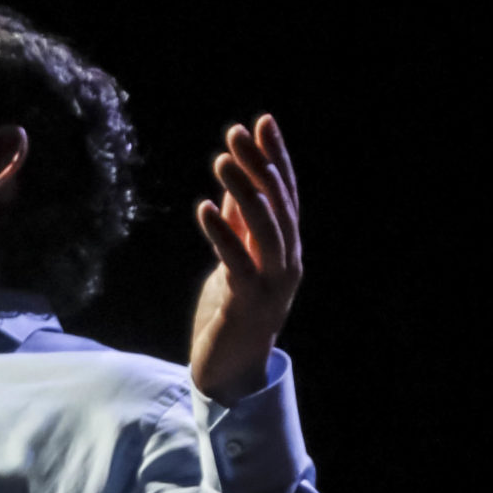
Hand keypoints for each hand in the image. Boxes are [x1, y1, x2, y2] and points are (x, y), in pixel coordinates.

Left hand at [189, 115, 301, 404]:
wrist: (228, 370)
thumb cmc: (232, 314)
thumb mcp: (235, 260)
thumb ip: (238, 225)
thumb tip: (235, 182)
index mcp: (287, 249)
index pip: (286, 193)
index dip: (276, 156)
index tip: (261, 122)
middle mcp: (287, 263)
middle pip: (277, 205)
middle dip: (259, 165)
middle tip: (236, 133)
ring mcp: (271, 284)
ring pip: (265, 229)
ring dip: (244, 192)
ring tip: (222, 162)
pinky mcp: (247, 304)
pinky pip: (236, 262)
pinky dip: (221, 234)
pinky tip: (204, 208)